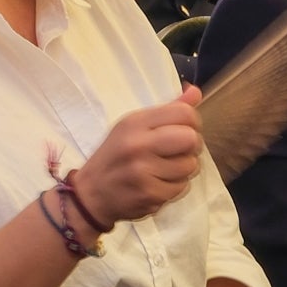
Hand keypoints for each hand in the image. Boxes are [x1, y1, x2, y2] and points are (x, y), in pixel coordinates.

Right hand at [71, 87, 207, 226]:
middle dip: (191, 146)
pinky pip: (182, 187)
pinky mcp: (149, 194)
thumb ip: (166, 110)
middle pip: (191, 138)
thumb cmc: (114, 157)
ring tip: (166, 169)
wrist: (90, 194)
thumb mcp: (132, 127)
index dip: (192, 122)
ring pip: (190, 165)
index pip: (184, 113)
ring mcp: (143, 171)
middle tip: (179, 151)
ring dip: (184, 169)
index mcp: (135, 123)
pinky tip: (159, 184)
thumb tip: (195, 92)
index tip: (184, 130)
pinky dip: (175, 187)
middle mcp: (138, 144)